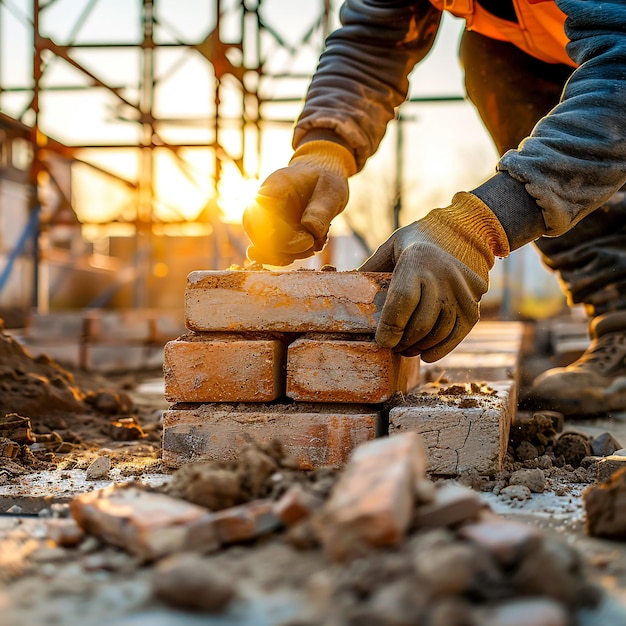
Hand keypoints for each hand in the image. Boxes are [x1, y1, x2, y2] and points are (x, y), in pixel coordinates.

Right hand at [243, 140, 355, 265]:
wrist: (320, 174)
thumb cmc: (326, 178)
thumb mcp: (331, 190)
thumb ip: (321, 210)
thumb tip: (311, 230)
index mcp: (273, 190)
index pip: (260, 218)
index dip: (278, 237)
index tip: (308, 242)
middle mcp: (263, 207)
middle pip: (258, 237)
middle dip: (285, 249)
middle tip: (312, 244)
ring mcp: (266, 221)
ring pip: (266, 248)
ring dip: (290, 254)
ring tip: (315, 243)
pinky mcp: (274, 232)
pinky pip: (276, 250)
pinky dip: (293, 254)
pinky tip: (311, 245)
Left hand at [359, 193, 509, 361]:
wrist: (463, 231)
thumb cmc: (416, 241)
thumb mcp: (390, 248)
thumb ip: (370, 270)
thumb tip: (344, 293)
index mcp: (417, 260)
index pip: (403, 301)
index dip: (390, 327)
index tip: (381, 341)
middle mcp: (442, 276)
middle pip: (420, 323)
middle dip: (402, 342)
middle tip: (391, 346)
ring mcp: (461, 291)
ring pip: (438, 333)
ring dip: (418, 347)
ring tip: (406, 349)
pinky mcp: (473, 304)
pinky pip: (456, 335)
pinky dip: (440, 349)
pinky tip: (425, 353)